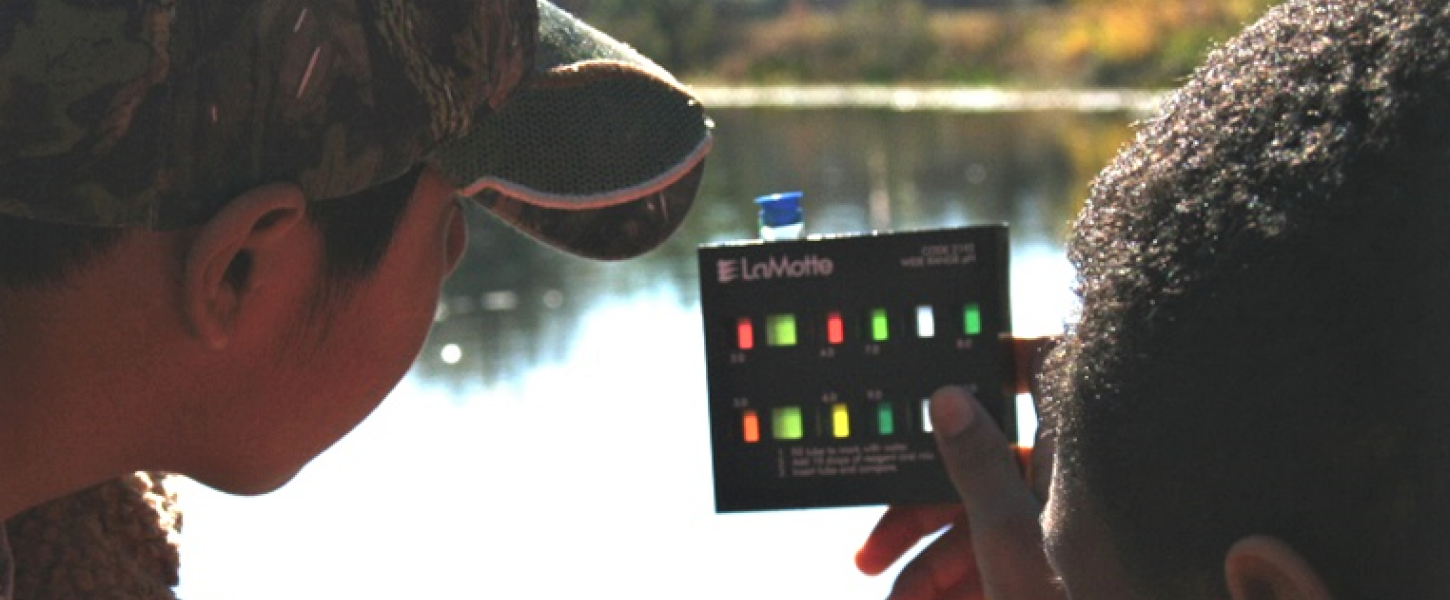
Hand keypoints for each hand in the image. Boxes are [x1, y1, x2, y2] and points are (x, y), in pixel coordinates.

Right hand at [856, 338, 1061, 599]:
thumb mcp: (1008, 538)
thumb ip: (977, 464)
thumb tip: (950, 395)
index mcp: (1069, 454)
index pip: (1042, 369)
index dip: (997, 358)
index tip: (945, 368)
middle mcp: (1067, 482)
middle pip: (977, 468)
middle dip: (917, 516)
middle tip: (870, 555)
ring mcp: (1062, 531)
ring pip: (978, 526)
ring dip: (928, 569)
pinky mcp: (1054, 570)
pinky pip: (996, 564)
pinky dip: (958, 587)